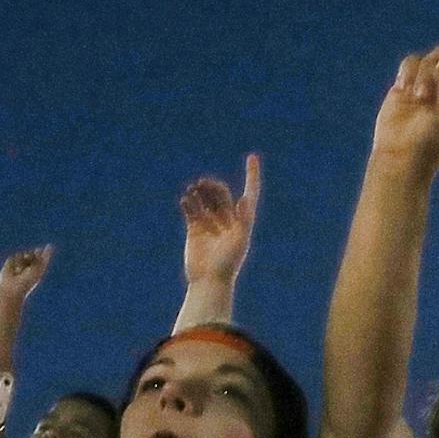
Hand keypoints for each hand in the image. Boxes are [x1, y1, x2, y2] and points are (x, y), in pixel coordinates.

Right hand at [0, 244, 54, 306]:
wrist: (13, 289)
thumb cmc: (27, 282)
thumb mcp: (37, 270)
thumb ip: (41, 259)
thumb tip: (42, 248)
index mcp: (38, 270)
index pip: (42, 259)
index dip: (45, 253)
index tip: (49, 246)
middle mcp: (29, 266)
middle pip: (33, 255)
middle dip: (35, 254)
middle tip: (34, 258)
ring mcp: (20, 264)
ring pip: (25, 254)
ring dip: (24, 261)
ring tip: (21, 270)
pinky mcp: (11, 263)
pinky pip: (16, 256)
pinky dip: (17, 262)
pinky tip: (15, 270)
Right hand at [180, 156, 260, 285]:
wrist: (209, 280)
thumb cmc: (228, 264)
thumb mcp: (240, 241)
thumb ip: (243, 219)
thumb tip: (244, 199)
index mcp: (243, 221)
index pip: (249, 193)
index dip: (251, 175)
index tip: (252, 157)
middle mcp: (228, 220)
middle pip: (222, 194)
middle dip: (214, 187)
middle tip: (203, 184)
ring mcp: (211, 223)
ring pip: (206, 200)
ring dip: (200, 192)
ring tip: (193, 190)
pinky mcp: (195, 229)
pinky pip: (192, 210)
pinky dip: (189, 203)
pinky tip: (186, 200)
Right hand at [372, 41, 438, 172]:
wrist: (401, 155)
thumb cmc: (430, 142)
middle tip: (437, 76)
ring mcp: (432, 82)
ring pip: (433, 56)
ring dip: (425, 73)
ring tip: (419, 97)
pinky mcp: (410, 81)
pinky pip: (413, 60)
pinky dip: (408, 72)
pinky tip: (404, 90)